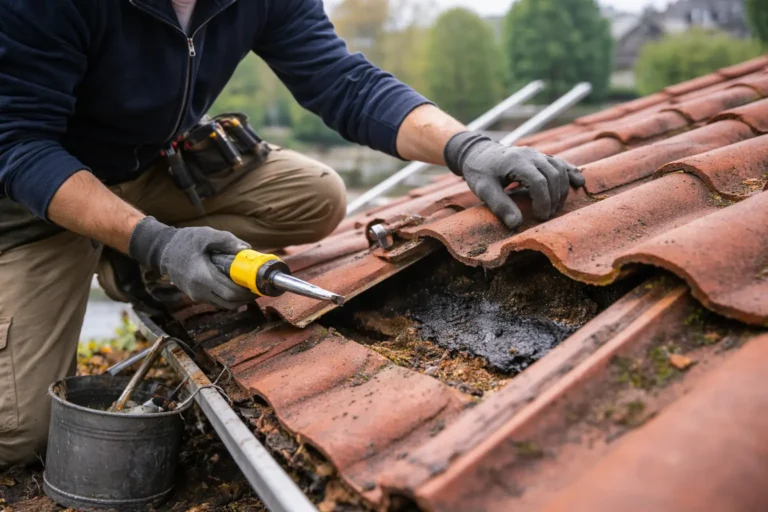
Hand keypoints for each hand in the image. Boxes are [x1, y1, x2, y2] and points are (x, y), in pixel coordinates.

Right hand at [129, 217, 254, 308]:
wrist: (162, 250)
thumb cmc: (184, 241)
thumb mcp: (206, 235)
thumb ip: (227, 241)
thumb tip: (246, 249)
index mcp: (202, 277)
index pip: (231, 293)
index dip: (247, 292)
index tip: (258, 285)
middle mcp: (199, 291)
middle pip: (230, 303)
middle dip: (246, 297)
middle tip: (257, 287)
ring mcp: (196, 295)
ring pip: (223, 305)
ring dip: (238, 299)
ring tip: (248, 287)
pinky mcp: (195, 296)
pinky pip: (216, 301)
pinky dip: (228, 297)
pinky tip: (235, 286)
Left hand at [444, 131, 584, 229]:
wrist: (479, 153)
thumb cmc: (480, 172)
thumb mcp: (484, 190)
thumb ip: (500, 206)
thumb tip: (517, 225)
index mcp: (516, 161)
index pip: (538, 181)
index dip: (543, 201)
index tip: (540, 217)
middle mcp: (530, 154)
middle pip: (553, 175)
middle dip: (553, 199)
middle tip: (546, 217)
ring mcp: (537, 154)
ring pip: (560, 169)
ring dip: (562, 190)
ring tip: (554, 209)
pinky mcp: (541, 156)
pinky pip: (561, 163)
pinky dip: (571, 172)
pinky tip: (580, 183)